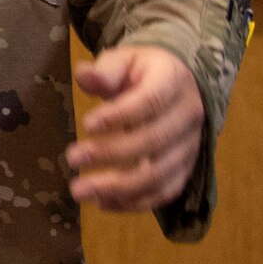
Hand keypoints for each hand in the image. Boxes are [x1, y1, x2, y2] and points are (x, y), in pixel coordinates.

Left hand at [67, 46, 203, 210]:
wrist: (179, 83)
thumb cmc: (143, 71)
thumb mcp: (124, 59)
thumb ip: (105, 70)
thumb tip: (86, 76)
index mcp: (173, 82)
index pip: (150, 101)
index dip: (120, 115)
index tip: (87, 124)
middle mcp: (188, 116)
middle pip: (154, 141)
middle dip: (111, 154)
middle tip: (71, 159)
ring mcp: (190, 146)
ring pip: (160, 173)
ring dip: (119, 187)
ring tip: (79, 191)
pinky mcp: (185, 168)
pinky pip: (166, 192)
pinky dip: (136, 202)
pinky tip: (103, 203)